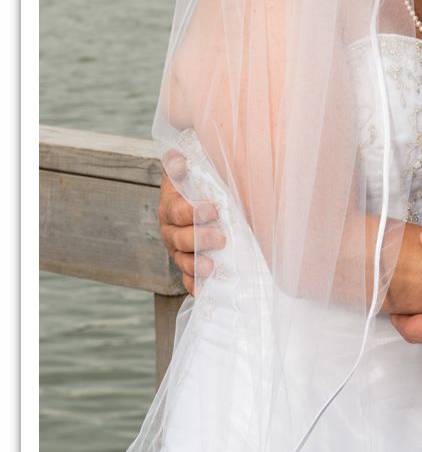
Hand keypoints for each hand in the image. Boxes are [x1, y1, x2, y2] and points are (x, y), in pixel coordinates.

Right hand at [159, 151, 225, 297]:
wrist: (199, 200)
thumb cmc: (199, 182)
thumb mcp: (189, 167)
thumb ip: (180, 162)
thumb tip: (178, 161)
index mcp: (170, 205)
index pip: (176, 210)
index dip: (192, 212)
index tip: (213, 210)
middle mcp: (170, 229)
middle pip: (179, 238)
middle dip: (199, 239)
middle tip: (220, 238)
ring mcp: (178, 249)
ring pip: (182, 260)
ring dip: (195, 266)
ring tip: (210, 268)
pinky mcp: (187, 264)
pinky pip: (186, 278)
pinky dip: (193, 285)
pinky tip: (203, 290)